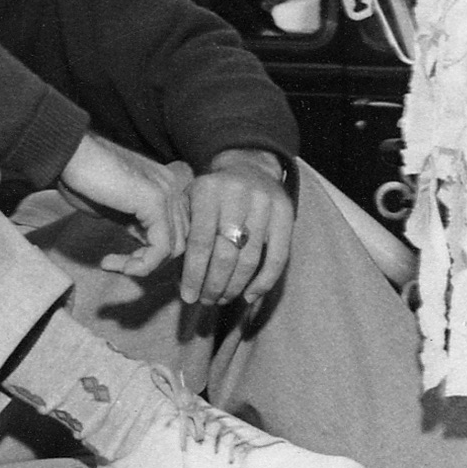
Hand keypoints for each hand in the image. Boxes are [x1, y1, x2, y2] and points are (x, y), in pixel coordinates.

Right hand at [59, 134, 192, 273]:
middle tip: (117, 265)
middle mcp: (173, 186)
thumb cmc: (84, 179)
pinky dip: (144, 265)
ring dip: (144, 266)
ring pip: (174, 247)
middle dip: (149, 261)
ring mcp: (167, 192)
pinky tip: (121, 265)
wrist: (69, 155)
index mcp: (166, 185)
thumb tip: (145, 244)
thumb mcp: (117, 209)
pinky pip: (162, 247)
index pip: (176, 231)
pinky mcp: (155, 201)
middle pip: (180, 240)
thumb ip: (137, 223)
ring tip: (115, 265)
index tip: (120, 262)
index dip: (151, 253)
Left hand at [180, 150, 295, 313]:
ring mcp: (265, 203)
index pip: (200, 243)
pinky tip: (249, 296)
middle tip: (205, 300)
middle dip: (213, 285)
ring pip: (250, 259)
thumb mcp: (190, 201)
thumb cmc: (211, 195)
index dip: (193, 275)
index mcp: (208, 190)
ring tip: (222, 299)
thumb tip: (180, 279)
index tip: (188, 296)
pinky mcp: (286, 213)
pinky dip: (264, 282)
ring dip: (235, 287)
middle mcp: (238, 194)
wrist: (248, 167)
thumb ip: (183, 233)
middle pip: (225, 255)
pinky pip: (278, 257)